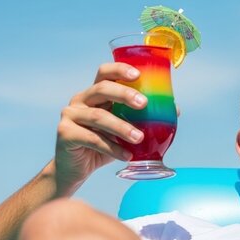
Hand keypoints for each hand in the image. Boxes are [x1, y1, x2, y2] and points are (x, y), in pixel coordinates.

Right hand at [53, 63, 146, 196]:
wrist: (75, 169)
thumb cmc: (102, 145)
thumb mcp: (123, 130)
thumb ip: (141, 118)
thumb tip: (174, 110)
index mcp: (94, 93)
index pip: (104, 73)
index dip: (120, 70)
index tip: (138, 75)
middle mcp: (80, 100)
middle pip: (101, 89)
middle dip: (124, 94)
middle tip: (143, 104)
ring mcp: (70, 115)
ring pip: (98, 116)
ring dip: (122, 127)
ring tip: (139, 138)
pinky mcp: (65, 133)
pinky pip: (92, 139)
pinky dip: (112, 148)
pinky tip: (127, 155)